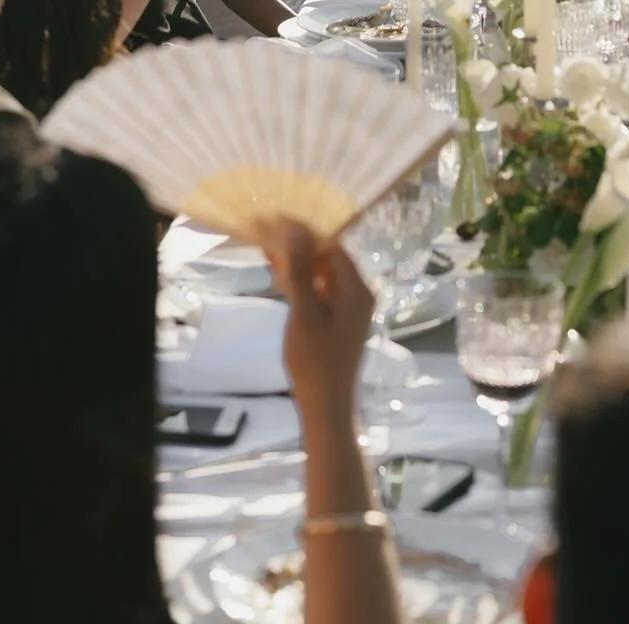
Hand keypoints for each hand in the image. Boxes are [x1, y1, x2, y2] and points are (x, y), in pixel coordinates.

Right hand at [271, 227, 373, 415]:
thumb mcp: (304, 313)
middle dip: (300, 247)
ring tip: (270, 250)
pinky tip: (280, 277)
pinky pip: (322, 292)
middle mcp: (359, 295)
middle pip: (329, 259)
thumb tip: (297, 229)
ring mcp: (351, 309)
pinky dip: (303, 283)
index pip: (333, 246)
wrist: (325, 408)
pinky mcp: (340, 322)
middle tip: (269, 233)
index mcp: (357, 289)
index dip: (306, 233)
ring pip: (323, 275)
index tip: (279, 221)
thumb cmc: (315, 361)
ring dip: (299, 264)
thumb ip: (301, 271)